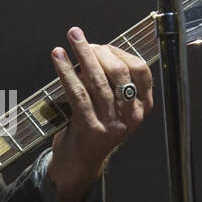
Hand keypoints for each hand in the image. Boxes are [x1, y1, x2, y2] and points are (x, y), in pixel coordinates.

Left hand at [48, 26, 153, 201]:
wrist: (79, 163)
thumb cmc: (92, 127)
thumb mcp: (111, 106)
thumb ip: (109, 82)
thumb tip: (92, 48)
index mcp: (142, 108)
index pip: (140, 70)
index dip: (119, 52)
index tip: (101, 45)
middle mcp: (131, 117)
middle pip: (119, 73)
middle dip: (98, 51)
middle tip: (79, 38)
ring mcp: (112, 124)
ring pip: (98, 81)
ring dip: (82, 54)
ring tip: (71, 37)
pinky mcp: (91, 129)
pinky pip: (78, 93)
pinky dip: (67, 71)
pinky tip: (58, 57)